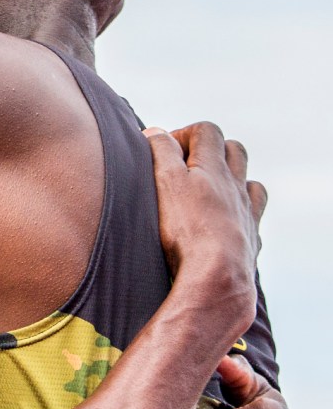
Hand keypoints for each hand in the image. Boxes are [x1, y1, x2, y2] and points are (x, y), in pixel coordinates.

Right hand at [144, 123, 266, 341]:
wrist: (218, 276)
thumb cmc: (188, 229)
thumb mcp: (166, 181)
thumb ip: (161, 151)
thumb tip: (156, 132)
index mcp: (215, 167)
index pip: (207, 131)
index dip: (184, 134)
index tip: (165, 151)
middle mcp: (236, 186)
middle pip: (234, 151)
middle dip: (211, 151)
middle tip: (186, 167)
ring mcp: (247, 213)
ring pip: (249, 183)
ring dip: (232, 180)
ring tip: (209, 193)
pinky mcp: (251, 240)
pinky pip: (252, 218)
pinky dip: (241, 214)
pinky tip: (226, 224)